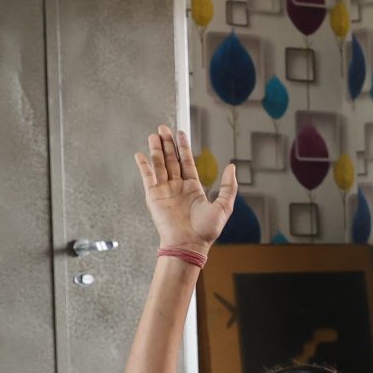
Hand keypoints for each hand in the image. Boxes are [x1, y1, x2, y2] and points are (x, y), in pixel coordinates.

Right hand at [134, 125, 236, 254]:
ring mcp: (165, 191)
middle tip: (164, 128)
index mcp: (193, 188)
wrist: (189, 244)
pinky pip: (148, 177)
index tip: (181, 133)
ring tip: (154, 135)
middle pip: (172, 160)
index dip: (184, 147)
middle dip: (168, 143)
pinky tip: (141, 154)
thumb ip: (229, 186)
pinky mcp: (154, 196)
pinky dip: (144, 166)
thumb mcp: (224, 206)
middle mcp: (178, 187)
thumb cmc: (206, 230)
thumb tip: (232, 167)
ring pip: (160, 164)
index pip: (187, 162)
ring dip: (157, 149)